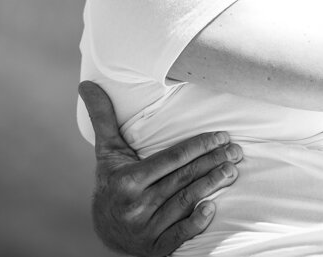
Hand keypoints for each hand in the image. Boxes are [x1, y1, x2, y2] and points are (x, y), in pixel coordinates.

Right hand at [79, 81, 243, 255]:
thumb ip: (103, 117)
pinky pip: (181, 234)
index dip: (199, 145)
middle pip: (183, 179)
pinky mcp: (156, 248)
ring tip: (232, 170)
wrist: (105, 228)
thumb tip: (86, 83)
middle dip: (213, 162)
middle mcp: (136, 206)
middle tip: (236, 151)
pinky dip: (197, 222)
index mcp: (127, 180)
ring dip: (213, 185)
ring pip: (186, 202)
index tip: (221, 135)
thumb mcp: (107, 151)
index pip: (172, 158)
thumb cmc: (112, 181)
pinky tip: (213, 207)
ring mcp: (146, 229)